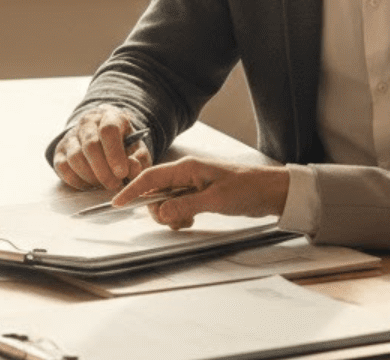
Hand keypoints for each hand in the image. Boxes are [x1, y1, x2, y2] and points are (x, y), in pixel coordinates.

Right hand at [53, 105, 151, 189]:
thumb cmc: (124, 146)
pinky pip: (63, 168)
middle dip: (103, 171)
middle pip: (90, 145)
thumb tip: (131, 168)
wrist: (104, 139)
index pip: (108, 130)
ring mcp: (71, 135)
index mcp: (110, 116)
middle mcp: (87, 122)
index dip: (114, 153)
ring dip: (90, 177)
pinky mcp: (59, 151)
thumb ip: (139, 159)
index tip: (122, 174)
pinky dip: (77, 180)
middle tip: (114, 185)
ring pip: (75, 157)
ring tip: (104, 184)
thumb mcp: (137, 149)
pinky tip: (90, 184)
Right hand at [112, 157, 288, 229]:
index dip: (132, 190)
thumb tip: (160, 212)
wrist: (272, 192)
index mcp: (188, 167)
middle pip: (156, 192)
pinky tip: (193, 219)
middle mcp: (187, 173)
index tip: (116, 203)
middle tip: (176, 221)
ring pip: (166, 202)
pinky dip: (180, 216)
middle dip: (158, 210)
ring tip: (189, 220)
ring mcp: (193, 184)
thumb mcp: (215, 200)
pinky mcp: (199, 194)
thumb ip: (185, 206)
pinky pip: (178, 206)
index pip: (151, 177)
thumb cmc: (248, 189)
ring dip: (171, 215)